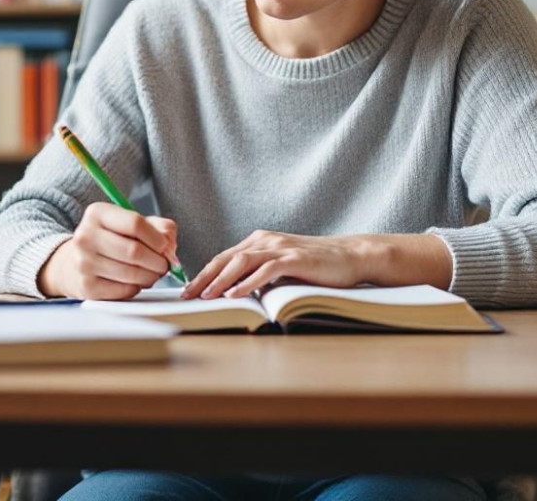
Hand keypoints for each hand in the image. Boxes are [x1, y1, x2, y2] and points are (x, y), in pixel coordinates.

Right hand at [37, 203, 177, 299]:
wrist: (72, 263)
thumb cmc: (110, 241)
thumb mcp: (129, 224)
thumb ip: (157, 227)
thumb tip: (170, 245)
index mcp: (97, 213)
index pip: (135, 223)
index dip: (157, 238)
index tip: (166, 246)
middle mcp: (86, 236)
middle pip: (134, 251)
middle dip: (158, 261)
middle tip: (164, 265)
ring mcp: (84, 262)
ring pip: (132, 274)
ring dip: (151, 276)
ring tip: (153, 273)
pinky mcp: (87, 287)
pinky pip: (125, 290)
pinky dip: (137, 287)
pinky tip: (136, 281)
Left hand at [181, 230, 372, 299]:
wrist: (350, 256)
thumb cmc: (316, 266)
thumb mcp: (281, 268)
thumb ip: (260, 274)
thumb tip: (235, 291)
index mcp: (259, 241)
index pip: (223, 258)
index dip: (203, 274)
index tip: (188, 291)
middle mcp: (265, 240)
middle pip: (225, 258)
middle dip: (203, 278)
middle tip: (187, 296)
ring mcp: (280, 248)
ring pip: (241, 262)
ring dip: (220, 280)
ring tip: (206, 296)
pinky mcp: (294, 258)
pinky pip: (265, 270)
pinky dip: (248, 282)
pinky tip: (235, 294)